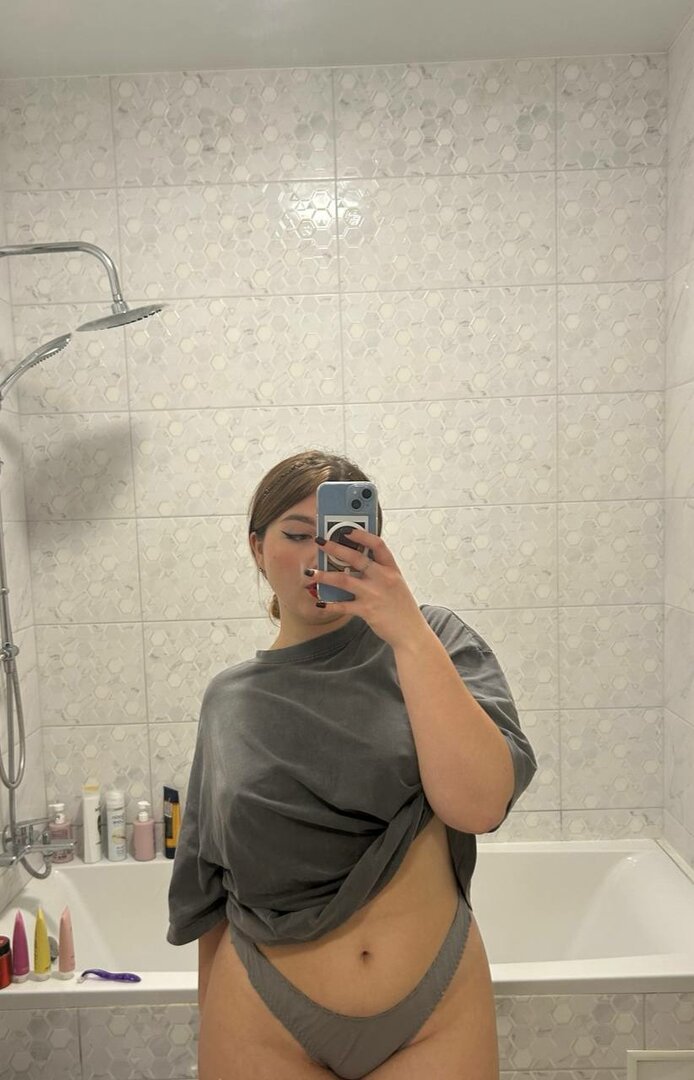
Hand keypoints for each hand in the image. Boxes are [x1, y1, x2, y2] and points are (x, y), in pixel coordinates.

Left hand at [308, 528, 427, 650]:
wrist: (411, 632)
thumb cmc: (402, 608)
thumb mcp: (395, 584)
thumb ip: (378, 572)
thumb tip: (353, 562)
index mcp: (392, 569)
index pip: (378, 544)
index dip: (362, 535)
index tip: (347, 529)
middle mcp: (383, 578)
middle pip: (356, 558)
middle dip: (334, 548)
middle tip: (320, 542)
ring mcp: (374, 594)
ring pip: (343, 579)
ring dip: (324, 575)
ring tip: (310, 572)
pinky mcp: (367, 610)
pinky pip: (343, 606)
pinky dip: (330, 604)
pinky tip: (320, 602)